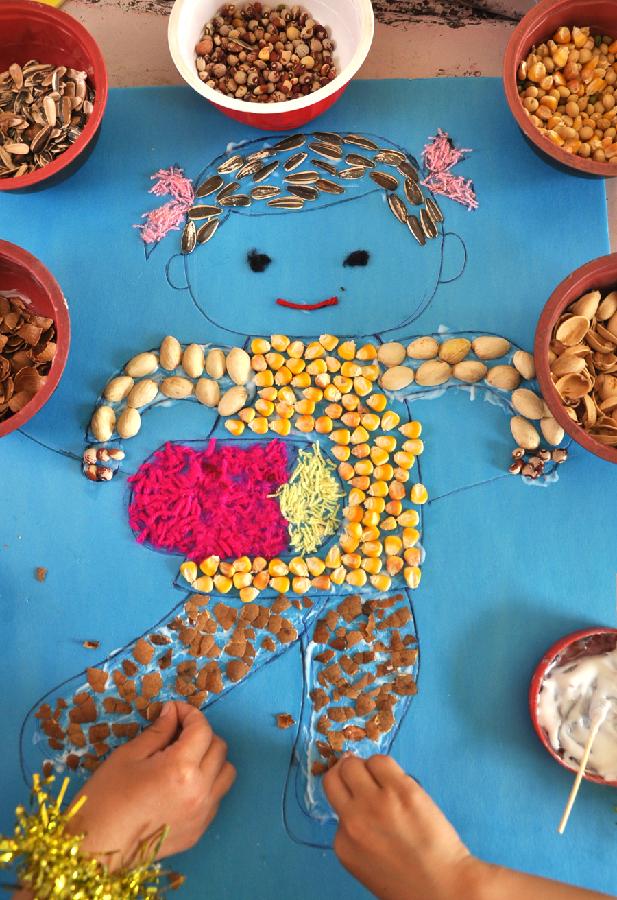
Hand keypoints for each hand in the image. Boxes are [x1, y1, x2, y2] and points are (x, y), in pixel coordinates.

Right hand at [66, 701, 235, 869]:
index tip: (174, 711)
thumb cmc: (105, 799)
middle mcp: (199, 791)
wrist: (95, 851)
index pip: (202, 729)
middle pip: (219, 747)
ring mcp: (202, 814)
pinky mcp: (199, 831)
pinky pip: (216, 797)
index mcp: (181, 768)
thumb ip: (158, 731)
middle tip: (178, 732)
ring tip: (185, 758)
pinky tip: (182, 784)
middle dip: (200, 733)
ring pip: (226, 772)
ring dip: (211, 758)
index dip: (189, 713)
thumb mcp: (128, 756)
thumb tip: (172, 712)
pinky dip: (207, 784)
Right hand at [323, 754, 480, 899]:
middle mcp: (354, 819)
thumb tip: (358, 803)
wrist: (443, 888)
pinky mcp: (402, 790)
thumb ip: (355, 835)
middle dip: (345, 775)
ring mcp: (377, 802)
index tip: (358, 797)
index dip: (348, 799)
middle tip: (361, 778)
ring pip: (354, 764)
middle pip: (334, 777)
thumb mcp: (366, 864)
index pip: (334, 806)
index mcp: (344, 845)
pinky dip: (384, 765)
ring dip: (364, 768)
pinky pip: (382, 761)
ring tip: (381, 780)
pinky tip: (395, 778)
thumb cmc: (409, 883)